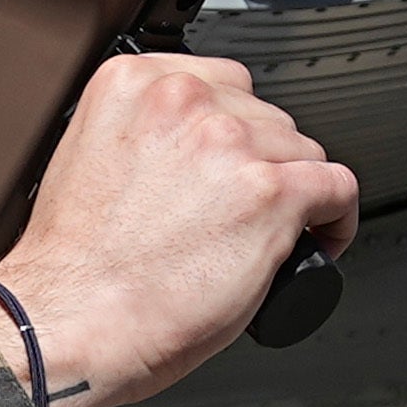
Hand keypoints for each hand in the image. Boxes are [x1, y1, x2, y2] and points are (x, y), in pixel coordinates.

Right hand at [0, 50, 359, 406]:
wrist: (69, 323)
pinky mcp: (270, 192)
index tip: (231, 162)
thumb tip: (188, 154)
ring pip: (301, 150)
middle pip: (265, 116)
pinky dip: (336, 218)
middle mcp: (183, 100)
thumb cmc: (72, 271)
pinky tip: (319, 239)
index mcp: (131, 83)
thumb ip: (140, 137)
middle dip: (261, 163)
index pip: (221, 83)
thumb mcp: (90, 162)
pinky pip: (337, 187)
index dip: (234, 130)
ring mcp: (230, 143)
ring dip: (294, 191)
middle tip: (242, 212)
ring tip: (271, 234)